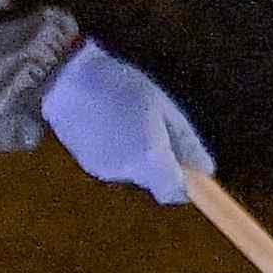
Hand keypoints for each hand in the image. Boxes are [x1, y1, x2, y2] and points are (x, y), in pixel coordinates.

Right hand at [36, 38, 212, 200]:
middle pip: (154, 180)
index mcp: (150, 159)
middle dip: (159, 162)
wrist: (66, 80)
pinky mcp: (87, 165)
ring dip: (137, 154)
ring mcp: (104, 171)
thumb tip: (207, 170)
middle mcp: (127, 172)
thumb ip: (186, 142)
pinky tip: (107, 123)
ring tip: (126, 118)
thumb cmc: (122, 86)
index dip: (184, 184)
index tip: (187, 167)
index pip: (175, 192)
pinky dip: (116, 151)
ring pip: (133, 171)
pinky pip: (112, 164)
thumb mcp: (163, 107)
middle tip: (153, 125)